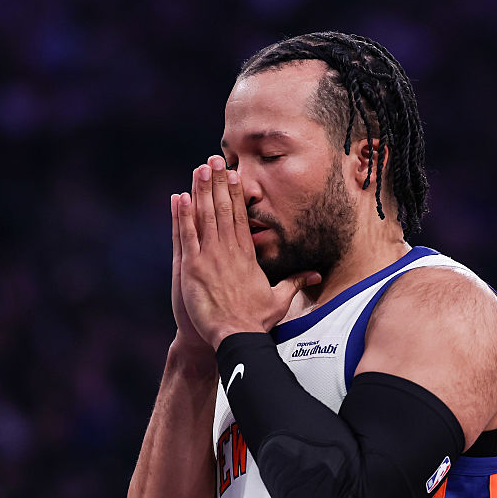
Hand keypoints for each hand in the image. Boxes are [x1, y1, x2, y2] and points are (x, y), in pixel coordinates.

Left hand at [177, 155, 320, 349]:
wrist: (236, 336)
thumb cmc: (256, 322)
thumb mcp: (280, 300)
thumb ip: (295, 282)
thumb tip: (317, 276)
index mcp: (248, 256)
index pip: (242, 218)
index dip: (237, 194)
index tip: (234, 175)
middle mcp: (229, 251)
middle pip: (224, 209)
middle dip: (219, 183)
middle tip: (215, 160)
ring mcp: (210, 257)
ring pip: (205, 217)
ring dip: (201, 191)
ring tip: (199, 169)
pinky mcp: (193, 267)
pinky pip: (186, 235)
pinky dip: (183, 216)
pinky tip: (180, 197)